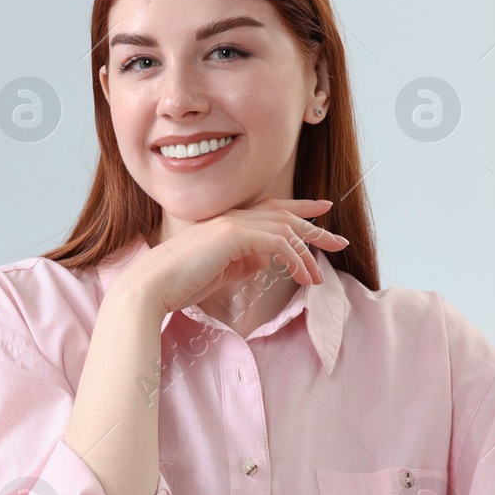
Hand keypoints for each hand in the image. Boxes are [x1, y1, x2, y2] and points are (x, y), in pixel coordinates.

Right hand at [116, 198, 349, 315]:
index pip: (271, 210)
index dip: (299, 208)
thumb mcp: (222, 273)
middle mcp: (233, 217)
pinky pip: (277, 243)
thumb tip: (266, 262)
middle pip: (285, 215)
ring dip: (307, 254)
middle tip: (339, 240)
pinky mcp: (234, 235)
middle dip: (315, 227)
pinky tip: (303, 276)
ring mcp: (233, 223)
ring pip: (284, 229)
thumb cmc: (182, 283)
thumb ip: (245, 263)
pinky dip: (295, 259)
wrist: (155, 285)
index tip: (322, 209)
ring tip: (319, 276)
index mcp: (229, 223)